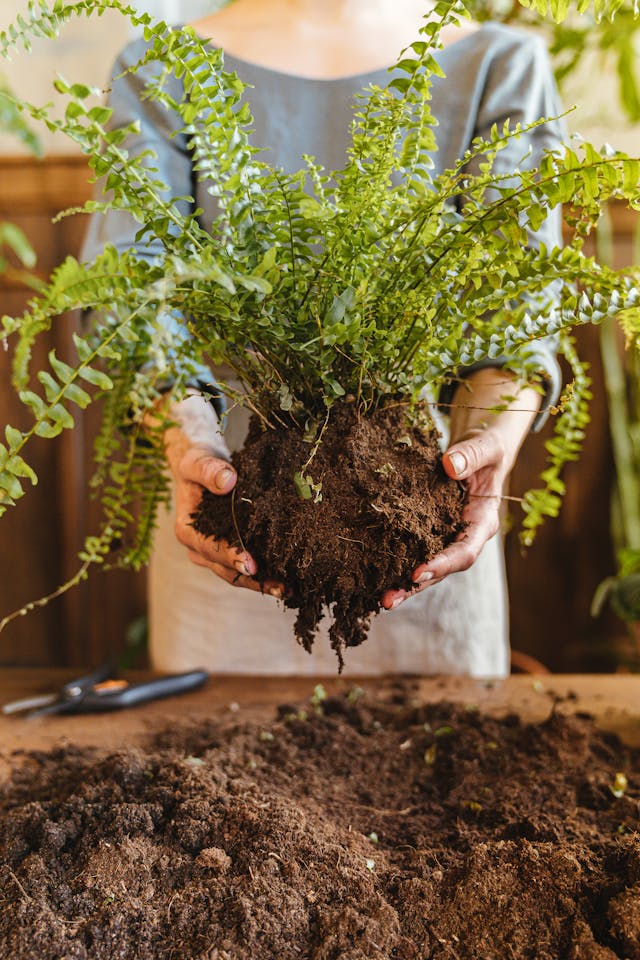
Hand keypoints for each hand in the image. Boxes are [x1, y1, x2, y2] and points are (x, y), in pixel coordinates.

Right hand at [163, 395, 283, 597]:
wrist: (198, 465)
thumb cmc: (196, 462)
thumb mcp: (197, 461)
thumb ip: (209, 470)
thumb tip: (228, 480)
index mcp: (187, 531)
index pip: (210, 548)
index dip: (231, 557)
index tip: (250, 564)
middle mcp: (197, 547)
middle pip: (226, 570)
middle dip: (253, 580)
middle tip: (280, 587)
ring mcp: (212, 552)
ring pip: (236, 574)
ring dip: (261, 583)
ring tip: (288, 589)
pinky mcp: (227, 550)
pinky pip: (244, 567)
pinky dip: (264, 574)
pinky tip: (287, 580)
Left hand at [381, 368, 541, 609]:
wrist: (480, 449)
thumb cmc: (487, 449)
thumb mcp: (487, 447)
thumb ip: (472, 455)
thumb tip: (450, 465)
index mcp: (482, 523)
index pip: (464, 551)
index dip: (442, 564)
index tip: (418, 572)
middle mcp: (464, 536)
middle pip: (441, 568)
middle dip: (415, 585)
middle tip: (387, 600)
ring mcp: (446, 536)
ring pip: (425, 565)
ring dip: (402, 582)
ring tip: (378, 598)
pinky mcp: (428, 530)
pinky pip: (412, 549)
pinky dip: (395, 562)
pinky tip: (372, 573)